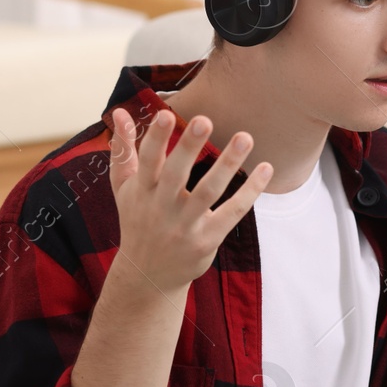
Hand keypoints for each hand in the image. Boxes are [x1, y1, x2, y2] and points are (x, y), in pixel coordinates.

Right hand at [107, 107, 272, 293]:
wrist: (147, 275)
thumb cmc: (138, 220)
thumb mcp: (123, 187)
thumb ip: (122, 149)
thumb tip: (121, 111)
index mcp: (141, 191)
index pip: (147, 161)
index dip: (154, 138)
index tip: (165, 113)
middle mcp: (161, 208)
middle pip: (176, 175)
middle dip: (188, 147)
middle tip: (205, 119)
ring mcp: (185, 226)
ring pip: (208, 192)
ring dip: (228, 164)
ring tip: (245, 137)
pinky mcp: (206, 240)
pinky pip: (232, 213)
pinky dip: (250, 192)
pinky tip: (265, 169)